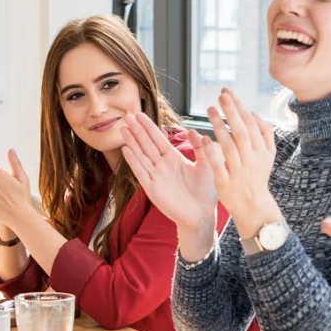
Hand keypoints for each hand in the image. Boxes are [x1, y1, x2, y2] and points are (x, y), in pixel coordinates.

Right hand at [119, 110, 217, 241]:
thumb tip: (193, 130)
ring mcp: (156, 176)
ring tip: (124, 129)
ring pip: (141, 156)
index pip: (158, 139)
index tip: (140, 115)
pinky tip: (126, 149)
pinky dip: (133, 161)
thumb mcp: (206, 165)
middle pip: (147, 145)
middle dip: (137, 131)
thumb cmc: (206, 192)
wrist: (202, 215)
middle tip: (128, 117)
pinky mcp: (152, 189)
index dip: (149, 127)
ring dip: (132, 143)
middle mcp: (162, 166)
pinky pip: (141, 172)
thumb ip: (200, 147)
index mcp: (174, 159)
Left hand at [197, 88, 281, 238]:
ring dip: (220, 126)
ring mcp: (239, 171)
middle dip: (231, 112)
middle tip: (220, 95)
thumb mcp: (268, 154)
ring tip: (210, 110)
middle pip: (241, 131)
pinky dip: (212, 152)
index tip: (228, 92)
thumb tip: (254, 113)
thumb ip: (265, 133)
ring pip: (229, 145)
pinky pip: (219, 165)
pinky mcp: (226, 182)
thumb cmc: (257, 176)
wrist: (253, 206)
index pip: (250, 123)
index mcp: (261, 150)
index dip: (239, 106)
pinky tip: (203, 138)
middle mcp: (251, 158)